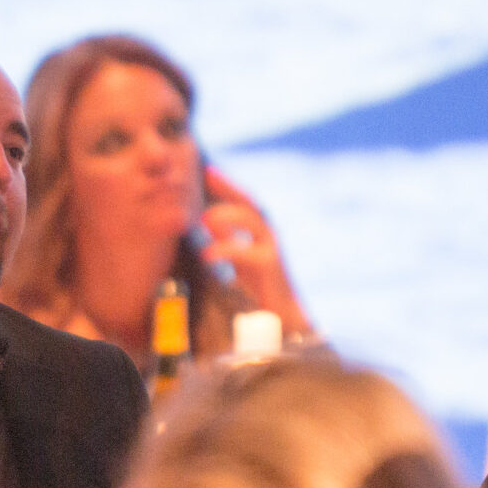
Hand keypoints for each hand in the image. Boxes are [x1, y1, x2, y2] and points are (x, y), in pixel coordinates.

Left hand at [199, 168, 309, 333]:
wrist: (282, 316)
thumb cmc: (261, 288)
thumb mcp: (239, 260)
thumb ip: (227, 240)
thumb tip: (209, 221)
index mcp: (259, 233)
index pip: (243, 202)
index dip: (227, 186)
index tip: (208, 171)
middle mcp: (268, 236)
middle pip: (252, 202)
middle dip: (230, 187)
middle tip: (208, 175)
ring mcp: (271, 249)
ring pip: (254, 221)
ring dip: (229, 215)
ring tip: (206, 218)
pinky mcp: (269, 267)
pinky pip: (247, 253)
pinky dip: (226, 250)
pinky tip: (208, 253)